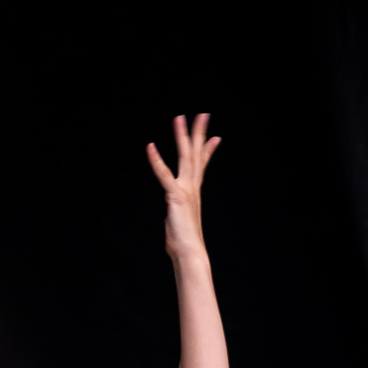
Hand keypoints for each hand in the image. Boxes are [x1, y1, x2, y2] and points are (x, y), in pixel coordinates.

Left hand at [147, 113, 220, 262]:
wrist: (190, 254)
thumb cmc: (184, 245)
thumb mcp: (180, 224)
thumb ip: (176, 215)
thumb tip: (174, 219)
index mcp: (194, 193)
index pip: (201, 166)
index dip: (207, 150)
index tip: (216, 137)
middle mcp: (192, 188)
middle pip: (196, 154)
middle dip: (198, 132)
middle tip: (203, 113)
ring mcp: (185, 190)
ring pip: (185, 157)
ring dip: (182, 136)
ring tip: (179, 117)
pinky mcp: (175, 196)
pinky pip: (164, 175)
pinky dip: (156, 161)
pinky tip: (150, 147)